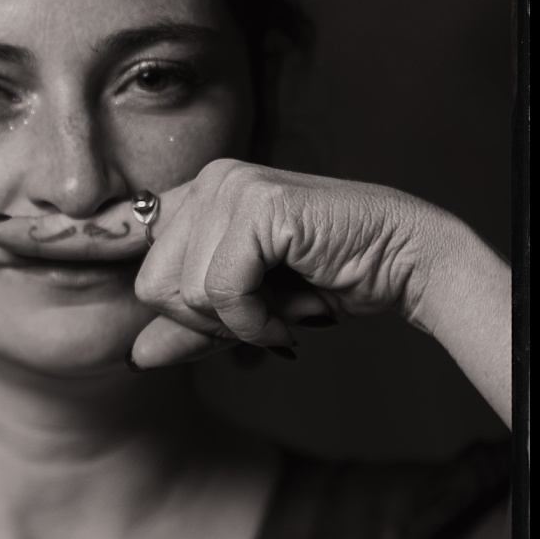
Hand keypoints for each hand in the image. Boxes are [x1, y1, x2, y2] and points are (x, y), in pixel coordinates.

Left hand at [130, 159, 446, 368]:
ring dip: (239, 325)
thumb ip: (192, 329)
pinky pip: (222, 291)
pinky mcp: (259, 205)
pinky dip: (256, 321)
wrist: (404, 263)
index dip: (177, 313)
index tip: (218, 327)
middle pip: (152, 286)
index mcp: (198, 196)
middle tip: (262, 322)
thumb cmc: (328, 281)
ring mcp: (232, 186)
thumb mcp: (245, 312)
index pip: (144, 270)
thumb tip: (135, 358)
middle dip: (207, 323)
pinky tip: (293, 316)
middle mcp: (209, 180)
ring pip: (185, 292)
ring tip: (284, 313)